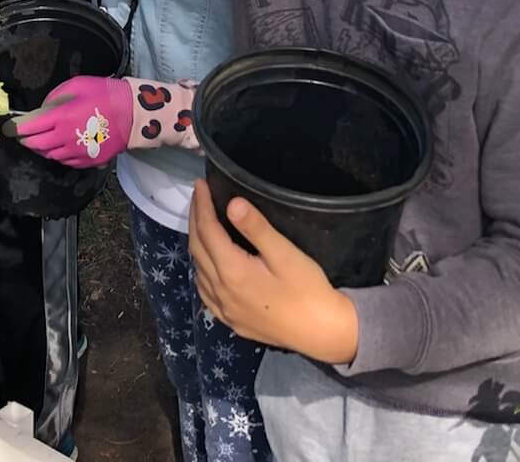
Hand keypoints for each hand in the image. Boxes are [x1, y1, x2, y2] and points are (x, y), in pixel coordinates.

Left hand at [8, 75, 131, 168]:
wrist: (133, 114)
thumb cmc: (104, 94)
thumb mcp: (76, 84)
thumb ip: (54, 97)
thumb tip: (42, 110)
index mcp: (60, 118)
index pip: (28, 127)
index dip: (15, 128)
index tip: (9, 127)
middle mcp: (64, 139)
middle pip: (35, 145)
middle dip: (26, 140)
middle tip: (23, 134)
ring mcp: (75, 153)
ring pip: (49, 155)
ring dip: (41, 148)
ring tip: (42, 138)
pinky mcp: (86, 162)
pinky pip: (64, 161)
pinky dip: (57, 154)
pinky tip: (60, 145)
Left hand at [188, 179, 358, 364]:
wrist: (324, 334)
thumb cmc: (307, 289)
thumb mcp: (285, 253)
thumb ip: (256, 228)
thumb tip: (232, 203)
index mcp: (232, 272)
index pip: (207, 231)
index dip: (202, 205)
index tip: (200, 184)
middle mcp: (221, 292)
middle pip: (197, 249)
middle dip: (195, 219)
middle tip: (198, 196)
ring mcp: (225, 310)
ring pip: (198, 271)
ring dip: (196, 244)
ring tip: (201, 222)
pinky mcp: (233, 322)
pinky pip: (205, 292)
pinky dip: (201, 270)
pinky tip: (207, 264)